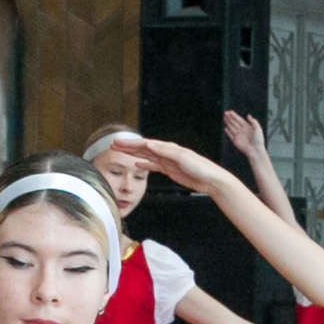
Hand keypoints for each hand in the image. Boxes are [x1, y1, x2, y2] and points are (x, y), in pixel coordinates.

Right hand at [115, 135, 231, 196]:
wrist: (211, 180)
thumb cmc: (200, 167)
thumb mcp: (181, 157)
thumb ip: (164, 151)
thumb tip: (148, 144)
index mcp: (168, 148)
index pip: (144, 144)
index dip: (130, 144)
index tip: (117, 143)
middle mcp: (166, 153)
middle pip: (143, 148)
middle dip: (128, 147)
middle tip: (113, 145)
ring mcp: (168, 162)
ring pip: (146, 156)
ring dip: (134, 154)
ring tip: (121, 152)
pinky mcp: (170, 171)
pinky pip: (154, 166)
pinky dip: (145, 165)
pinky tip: (138, 164)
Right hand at [223, 111, 270, 165]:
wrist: (255, 150)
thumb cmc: (258, 140)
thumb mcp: (258, 128)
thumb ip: (253, 121)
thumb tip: (248, 115)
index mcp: (247, 127)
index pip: (239, 119)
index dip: (234, 115)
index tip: (230, 111)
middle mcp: (242, 130)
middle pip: (234, 122)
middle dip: (230, 117)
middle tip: (225, 112)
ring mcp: (238, 135)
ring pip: (231, 127)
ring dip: (228, 122)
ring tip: (224, 117)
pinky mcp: (235, 141)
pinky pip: (230, 135)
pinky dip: (227, 132)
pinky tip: (225, 128)